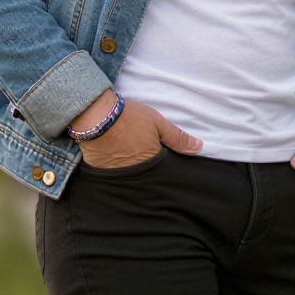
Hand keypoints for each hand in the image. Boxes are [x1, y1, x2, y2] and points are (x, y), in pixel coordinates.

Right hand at [70, 91, 202, 167]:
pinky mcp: (102, 172)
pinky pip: (112, 177)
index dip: (162, 165)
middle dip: (148, 173)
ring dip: (132, 173)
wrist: (96, 115)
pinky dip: (115, 172)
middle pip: (147, 177)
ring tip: (129, 162)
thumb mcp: (157, 122)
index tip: (160, 159)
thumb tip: (199, 148)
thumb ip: (178, 137)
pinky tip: (115, 164)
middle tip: (144, 162)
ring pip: (130, 179)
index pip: (163, 171)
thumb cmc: (129, 117)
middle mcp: (136, 171)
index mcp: (152, 160)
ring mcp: (118, 173)